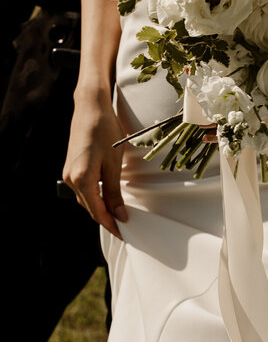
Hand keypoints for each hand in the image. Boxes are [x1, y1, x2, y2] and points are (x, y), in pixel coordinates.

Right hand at [63, 89, 128, 237]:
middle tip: (125, 227)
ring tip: (118, 215)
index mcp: (82, 179)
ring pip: (86, 198)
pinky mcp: (71, 166)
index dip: (110, 224)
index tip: (124, 233)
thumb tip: (119, 215)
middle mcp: (71, 178)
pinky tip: (107, 198)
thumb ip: (115, 192)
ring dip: (100, 208)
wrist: (90, 108)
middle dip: (106, 218)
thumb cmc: (105, 132)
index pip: (97, 211)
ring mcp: (68, 172)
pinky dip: (95, 196)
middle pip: (90, 207)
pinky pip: (84, 188)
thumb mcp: (114, 164)